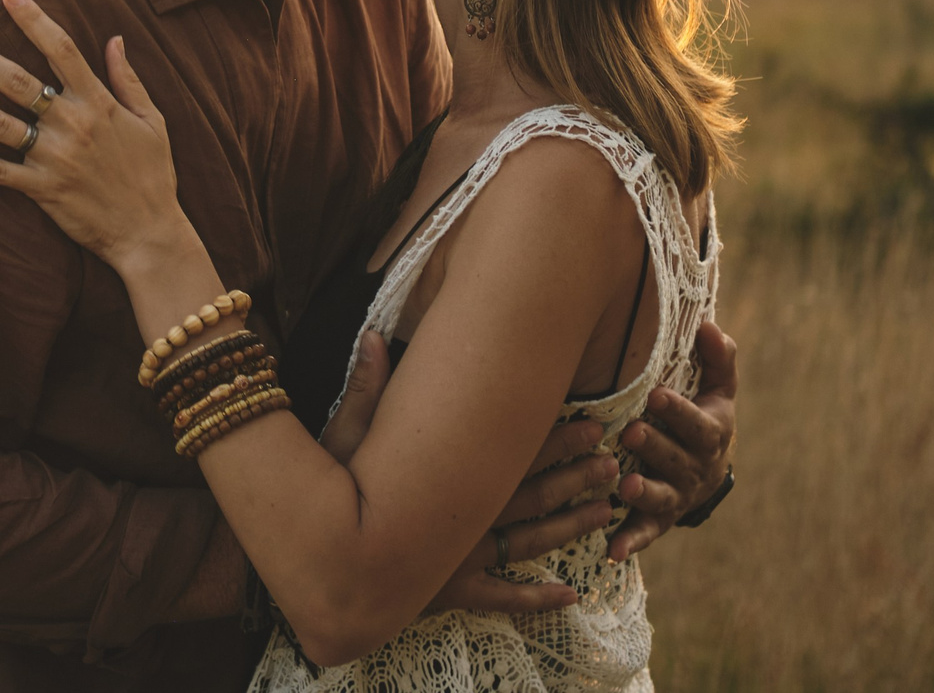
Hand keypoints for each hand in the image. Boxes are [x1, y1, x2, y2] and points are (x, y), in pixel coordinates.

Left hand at [0, 0, 186, 269]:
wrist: (149, 233)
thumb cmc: (154, 174)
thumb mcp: (152, 120)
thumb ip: (129, 79)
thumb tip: (115, 38)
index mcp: (98, 102)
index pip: (62, 49)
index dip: (34, 20)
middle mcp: (72, 124)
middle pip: (17, 81)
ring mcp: (54, 157)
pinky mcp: (42, 189)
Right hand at [320, 331, 614, 617]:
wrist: (319, 570)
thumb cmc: (327, 496)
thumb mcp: (340, 439)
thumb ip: (365, 391)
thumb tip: (373, 336)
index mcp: (449, 479)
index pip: (515, 452)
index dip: (557, 438)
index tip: (594, 422)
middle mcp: (464, 521)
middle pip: (532, 494)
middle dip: (575, 476)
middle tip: (614, 462)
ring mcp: (460, 561)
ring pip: (529, 541)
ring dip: (569, 525)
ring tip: (607, 510)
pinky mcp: (451, 593)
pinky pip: (501, 596)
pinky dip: (536, 596)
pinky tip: (572, 595)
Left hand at [605, 320, 737, 561]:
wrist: (708, 469)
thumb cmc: (704, 414)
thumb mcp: (718, 387)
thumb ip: (719, 357)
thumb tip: (710, 326)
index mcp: (712, 433)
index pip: (698, 423)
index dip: (679, 411)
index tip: (655, 394)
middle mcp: (697, 468)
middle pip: (677, 459)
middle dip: (655, 447)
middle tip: (632, 432)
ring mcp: (678, 496)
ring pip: (662, 497)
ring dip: (645, 493)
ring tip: (626, 485)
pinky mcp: (659, 520)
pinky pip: (646, 533)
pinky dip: (631, 543)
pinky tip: (612, 551)